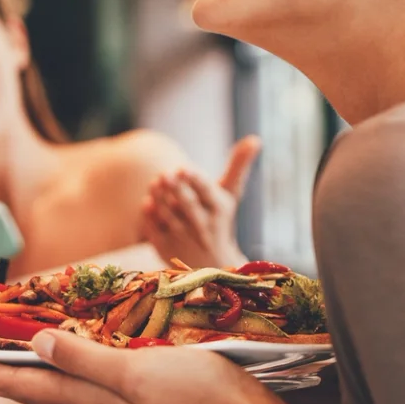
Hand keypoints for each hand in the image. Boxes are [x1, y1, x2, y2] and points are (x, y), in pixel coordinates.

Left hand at [0, 329, 262, 403]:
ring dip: (21, 366)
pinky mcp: (134, 392)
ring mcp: (114, 401)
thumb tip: (33, 344)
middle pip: (31, 385)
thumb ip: (83, 359)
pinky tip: (60, 350)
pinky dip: (58, 360)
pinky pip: (82, 375)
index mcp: (88, 401)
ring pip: (55, 380)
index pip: (21, 386)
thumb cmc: (194, 390)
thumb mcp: (134, 372)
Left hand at [141, 135, 259, 268]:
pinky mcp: (165, 248)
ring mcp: (183, 239)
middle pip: (187, 204)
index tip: (183, 168)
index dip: (194, 180)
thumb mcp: (230, 195)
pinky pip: (153, 229)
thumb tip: (255, 138)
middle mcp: (203, 227)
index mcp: (219, 210)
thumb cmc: (219, 219)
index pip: (207, 193)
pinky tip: (149, 202)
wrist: (212, 265)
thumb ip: (238, 166)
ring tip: (155, 183)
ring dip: (160, 197)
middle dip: (175, 188)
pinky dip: (150, 215)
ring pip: (168, 215)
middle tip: (164, 174)